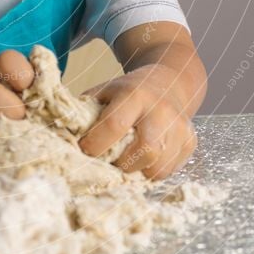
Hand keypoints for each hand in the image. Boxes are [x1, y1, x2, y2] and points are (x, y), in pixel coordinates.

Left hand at [78, 63, 197, 179]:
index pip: (114, 125)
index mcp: (135, 94)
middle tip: (109, 162)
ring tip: (125, 163)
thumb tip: (62, 139)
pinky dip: (151, 171)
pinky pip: (169, 170)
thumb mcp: (105, 91)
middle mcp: (161, 111)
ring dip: (137, 172)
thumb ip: (85, 112)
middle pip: (145, 151)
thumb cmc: (129, 91)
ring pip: (158, 167)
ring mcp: (180, 128)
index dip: (95, 144)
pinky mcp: (190, 142)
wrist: (170, 81)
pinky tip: (142, 160)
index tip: (84, 150)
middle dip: (121, 164)